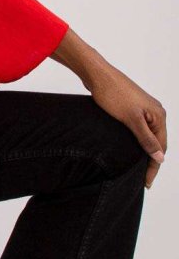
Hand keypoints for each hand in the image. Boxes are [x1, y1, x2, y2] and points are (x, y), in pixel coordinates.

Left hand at [87, 64, 166, 189]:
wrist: (98, 75)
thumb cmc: (114, 95)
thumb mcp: (131, 120)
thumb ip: (146, 139)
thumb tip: (160, 157)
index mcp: (158, 116)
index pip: (161, 147)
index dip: (154, 166)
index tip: (146, 182)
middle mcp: (155, 112)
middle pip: (156, 143)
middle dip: (150, 161)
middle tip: (142, 180)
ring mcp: (143, 110)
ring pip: (148, 137)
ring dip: (143, 152)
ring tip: (136, 169)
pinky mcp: (132, 108)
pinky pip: (139, 130)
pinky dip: (136, 142)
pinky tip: (129, 150)